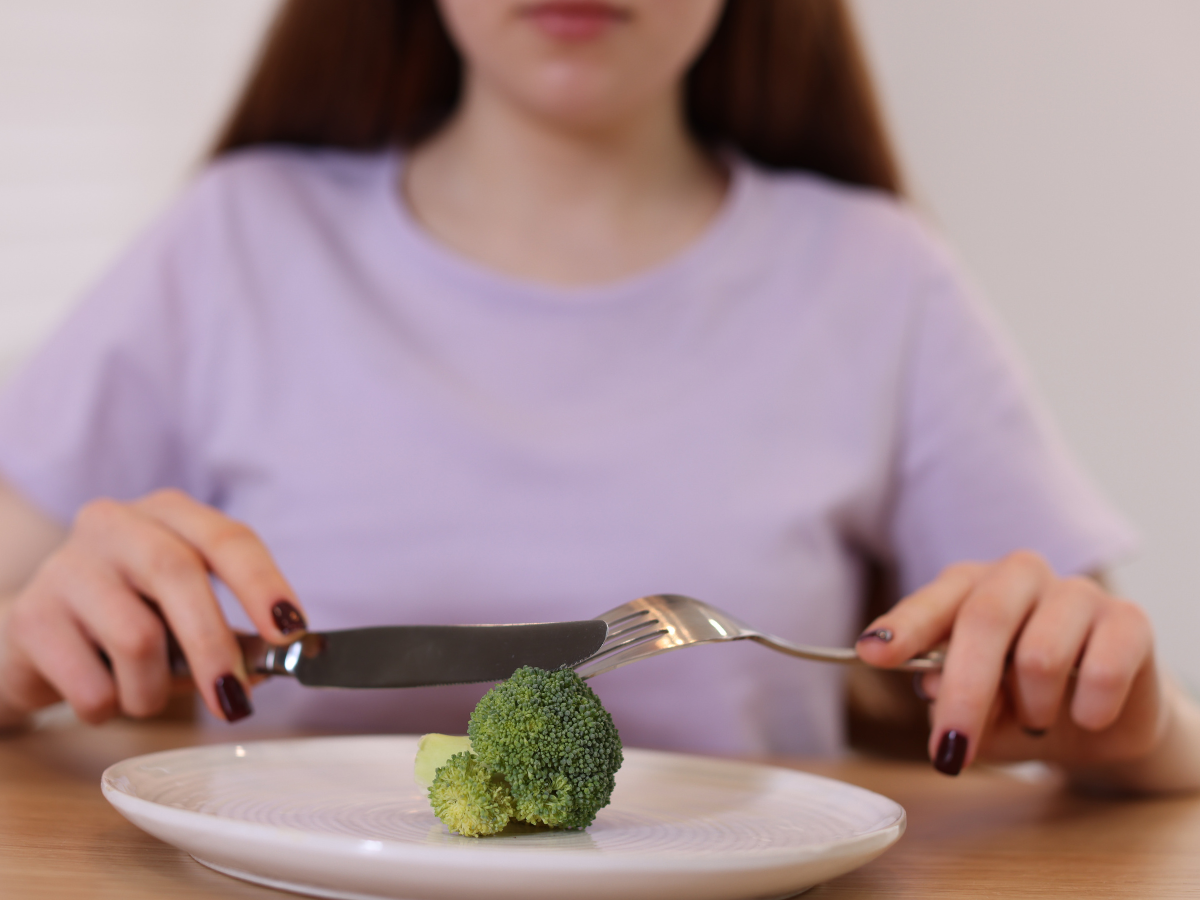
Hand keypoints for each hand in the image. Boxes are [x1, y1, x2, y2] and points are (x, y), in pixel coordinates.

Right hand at [0, 489, 305, 726]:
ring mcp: (66, 565)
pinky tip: (102, 693)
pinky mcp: (29, 617)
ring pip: (136, 637)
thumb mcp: (184, 616)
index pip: (227, 537)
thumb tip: (273, 666)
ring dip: (154, 689)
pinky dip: (111, 706)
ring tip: (145, 694)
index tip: (292, 630)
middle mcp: (115, 524)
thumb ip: (231, 635)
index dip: (263, 583)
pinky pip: (91, 683)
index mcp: (169, 513)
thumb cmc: (126, 622)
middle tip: (235, 700)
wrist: (33, 640)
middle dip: (215, 645)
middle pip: (178, 574)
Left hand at [855, 551, 1168, 778]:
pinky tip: (1085, 717)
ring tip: (1037, 717)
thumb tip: (933, 686)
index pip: (932, 601)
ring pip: (1041, 653)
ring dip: (1033, 707)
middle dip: (965, 693)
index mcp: (968, 586)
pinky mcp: (1129, 620)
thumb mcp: (972, 710)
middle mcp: (1018, 577)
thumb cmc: (1017, 704)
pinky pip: (1103, 669)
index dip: (903, 628)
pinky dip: (1087, 710)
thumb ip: (947, 695)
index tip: (872, 653)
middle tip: (951, 750)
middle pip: (983, 621)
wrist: (1097, 723)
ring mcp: (1076, 592)